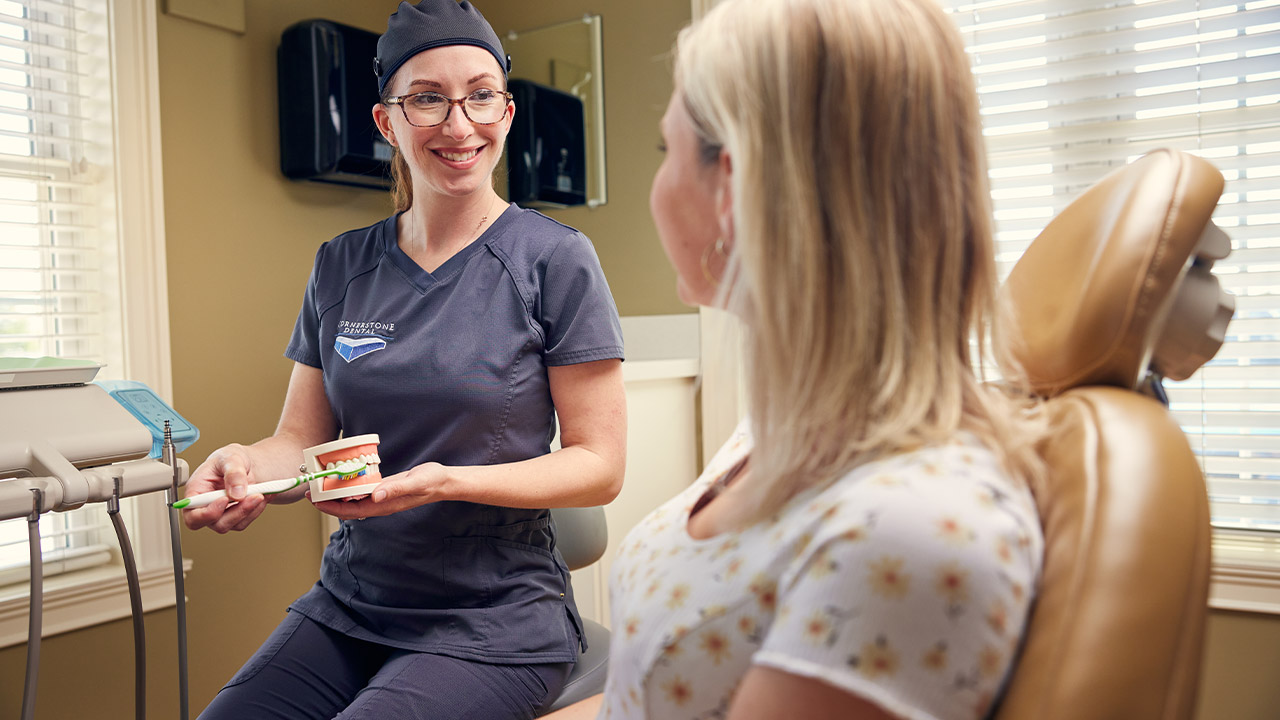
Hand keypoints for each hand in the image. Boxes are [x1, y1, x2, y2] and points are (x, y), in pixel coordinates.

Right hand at [182, 444, 269, 532]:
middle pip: (217, 524)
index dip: (207, 514)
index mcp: (196, 492)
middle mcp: (206, 507)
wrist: (245, 464)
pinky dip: (257, 508)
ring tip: (261, 491)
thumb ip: (233, 473)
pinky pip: (247, 520)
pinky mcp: (236, 517)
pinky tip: (263, 494)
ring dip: (251, 509)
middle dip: (238, 512)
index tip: (225, 500)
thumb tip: (236, 493)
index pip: (193, 515)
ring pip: (235, 524)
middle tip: (255, 495)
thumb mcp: (230, 457)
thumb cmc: (229, 459)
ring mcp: (221, 514)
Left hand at [312, 461, 449, 519]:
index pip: (349, 512)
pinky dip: (348, 489)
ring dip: (335, 496)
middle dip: (326, 503)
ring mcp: (381, 498)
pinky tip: (342, 480)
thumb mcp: (414, 483)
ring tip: (319, 486)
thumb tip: (374, 496)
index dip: (330, 508)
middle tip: (308, 492)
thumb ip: (395, 489)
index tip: (313, 500)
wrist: (444, 481)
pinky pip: (361, 493)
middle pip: (346, 509)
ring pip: (352, 502)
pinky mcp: (384, 490)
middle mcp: (379, 504)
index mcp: (383, 505)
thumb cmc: (431, 481)